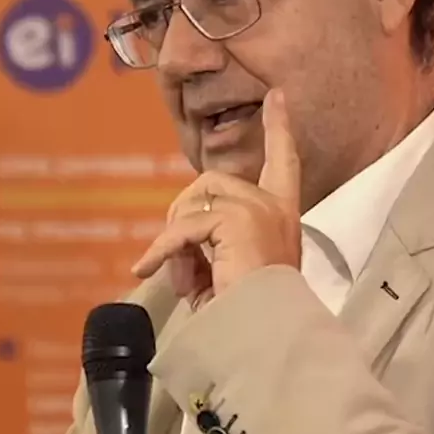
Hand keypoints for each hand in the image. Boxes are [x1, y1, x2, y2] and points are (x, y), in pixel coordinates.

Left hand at [134, 89, 300, 306]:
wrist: (267, 338)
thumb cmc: (251, 317)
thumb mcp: (229, 274)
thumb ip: (208, 249)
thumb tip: (176, 248)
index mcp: (282, 216)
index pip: (284, 162)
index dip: (279, 128)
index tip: (278, 96)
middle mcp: (275, 206)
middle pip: (212, 182)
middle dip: (183, 215)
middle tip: (179, 261)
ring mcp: (258, 209)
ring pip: (196, 199)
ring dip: (176, 237)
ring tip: (182, 276)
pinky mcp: (238, 219)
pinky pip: (184, 226)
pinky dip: (163, 249)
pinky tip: (149, 269)